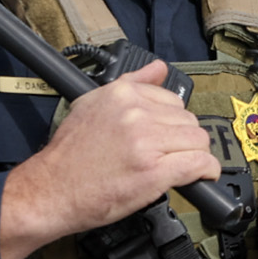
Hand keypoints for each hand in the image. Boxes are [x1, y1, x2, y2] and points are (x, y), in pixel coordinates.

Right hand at [0, 61, 219, 258]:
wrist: (51, 190)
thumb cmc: (70, 155)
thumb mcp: (92, 105)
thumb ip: (131, 84)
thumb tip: (158, 68)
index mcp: (123, 95)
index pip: (172, 100)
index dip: (172, 122)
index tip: (166, 136)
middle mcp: (136, 113)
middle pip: (188, 120)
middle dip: (183, 139)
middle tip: (169, 155)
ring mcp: (147, 142)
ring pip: (198, 140)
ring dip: (196, 155)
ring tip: (181, 166)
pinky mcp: (154, 171)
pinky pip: (199, 163)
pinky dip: (206, 172)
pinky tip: (201, 177)